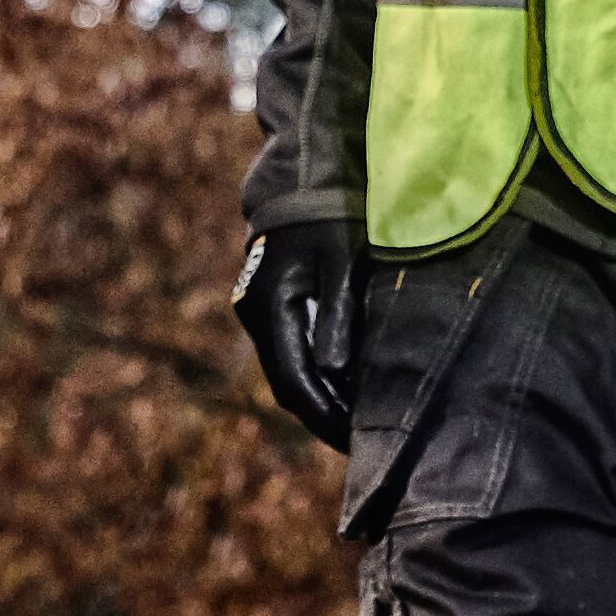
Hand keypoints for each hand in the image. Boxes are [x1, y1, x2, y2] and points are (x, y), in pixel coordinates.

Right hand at [234, 224, 355, 449]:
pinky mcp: (269, 301)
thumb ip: (338, 316)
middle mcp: (255, 314)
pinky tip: (343, 382)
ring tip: (355, 419)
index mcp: (269, 309)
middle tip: (360, 441)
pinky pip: (291, 349)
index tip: (355, 440)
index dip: (325, 416)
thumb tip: (335, 372)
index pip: (295, 382)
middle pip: (287, 383)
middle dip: (322, 415)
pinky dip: (316, 372)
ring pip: (287, 369)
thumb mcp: (342, 262)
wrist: (303, 174)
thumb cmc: (330, 213)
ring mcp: (258, 308)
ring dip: (319, 396)